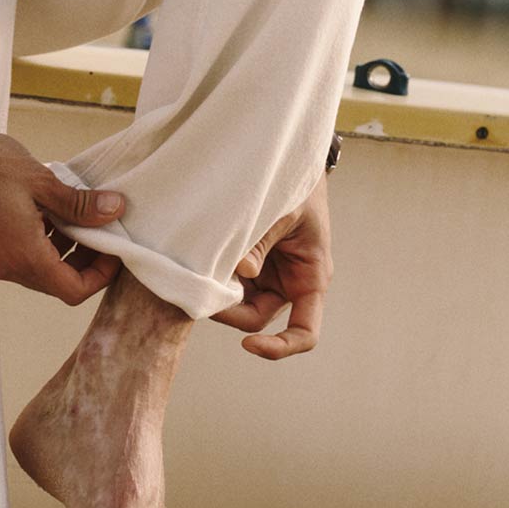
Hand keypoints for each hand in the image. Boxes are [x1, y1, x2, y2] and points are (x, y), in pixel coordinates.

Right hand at [0, 123, 124, 304]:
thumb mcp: (42, 181)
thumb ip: (79, 204)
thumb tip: (115, 211)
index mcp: (25, 256)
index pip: (74, 290)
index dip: (101, 275)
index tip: (114, 249)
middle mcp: (5, 266)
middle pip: (56, 282)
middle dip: (84, 261)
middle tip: (100, 228)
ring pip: (37, 268)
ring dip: (60, 250)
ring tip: (73, 212)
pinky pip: (17, 256)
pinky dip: (38, 242)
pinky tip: (42, 208)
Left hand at [210, 173, 331, 359]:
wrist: (286, 159)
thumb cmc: (297, 186)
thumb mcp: (284, 212)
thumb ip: (262, 242)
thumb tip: (242, 272)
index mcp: (311, 277)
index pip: (304, 332)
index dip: (279, 347)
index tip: (248, 345)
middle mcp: (289, 283)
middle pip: (257, 318)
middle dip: (229, 311)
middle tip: (201, 291)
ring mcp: (267, 275)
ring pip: (238, 302)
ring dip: (217, 292)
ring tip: (197, 268)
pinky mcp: (247, 262)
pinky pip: (227, 281)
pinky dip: (213, 276)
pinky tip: (198, 260)